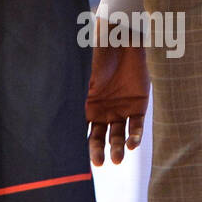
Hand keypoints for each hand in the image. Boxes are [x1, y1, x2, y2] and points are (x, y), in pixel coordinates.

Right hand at [86, 18, 148, 165]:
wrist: (122, 39)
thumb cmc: (99, 54)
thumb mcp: (85, 76)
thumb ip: (78, 96)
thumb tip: (63, 116)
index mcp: (86, 105)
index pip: (81, 130)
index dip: (79, 144)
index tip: (78, 158)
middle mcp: (103, 111)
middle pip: (99, 138)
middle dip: (98, 152)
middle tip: (99, 163)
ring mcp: (121, 109)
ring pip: (119, 136)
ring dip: (118, 148)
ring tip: (117, 159)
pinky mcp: (139, 106)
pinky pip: (137, 126)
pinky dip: (135, 136)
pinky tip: (132, 144)